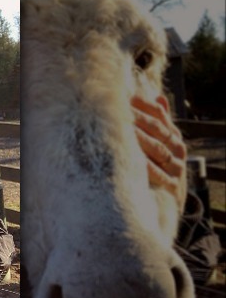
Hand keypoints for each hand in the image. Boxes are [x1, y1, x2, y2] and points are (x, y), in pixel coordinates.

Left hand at [131, 95, 186, 209]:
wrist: (168, 201)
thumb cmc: (156, 167)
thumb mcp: (158, 145)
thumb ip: (158, 122)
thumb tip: (158, 96)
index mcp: (172, 137)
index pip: (160, 116)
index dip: (143, 106)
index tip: (126, 98)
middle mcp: (177, 150)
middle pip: (157, 130)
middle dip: (138, 119)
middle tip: (119, 111)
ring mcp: (176, 168)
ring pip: (158, 149)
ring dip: (140, 139)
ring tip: (123, 130)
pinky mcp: (172, 187)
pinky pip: (158, 175)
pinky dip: (146, 167)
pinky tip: (133, 160)